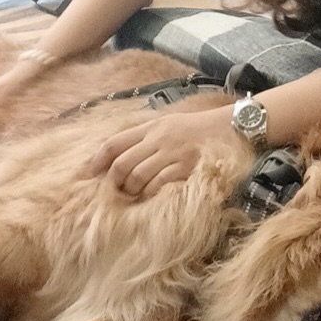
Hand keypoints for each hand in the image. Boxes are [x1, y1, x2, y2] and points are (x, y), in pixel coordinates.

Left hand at [90, 106, 234, 198]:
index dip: (97, 160)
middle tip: (115, 192)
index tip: (89, 173)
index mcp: (152, 127)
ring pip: (137, 177)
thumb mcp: (169, 124)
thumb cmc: (198, 128)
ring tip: (133, 196)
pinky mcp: (186, 167)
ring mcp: (172, 153)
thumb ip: (146, 137)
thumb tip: (121, 156)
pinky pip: (159, 184)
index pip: (115, 143)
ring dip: (131, 190)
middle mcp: (158, 139)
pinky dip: (151, 193)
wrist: (231, 127)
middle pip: (122, 164)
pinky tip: (152, 196)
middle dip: (114, 182)